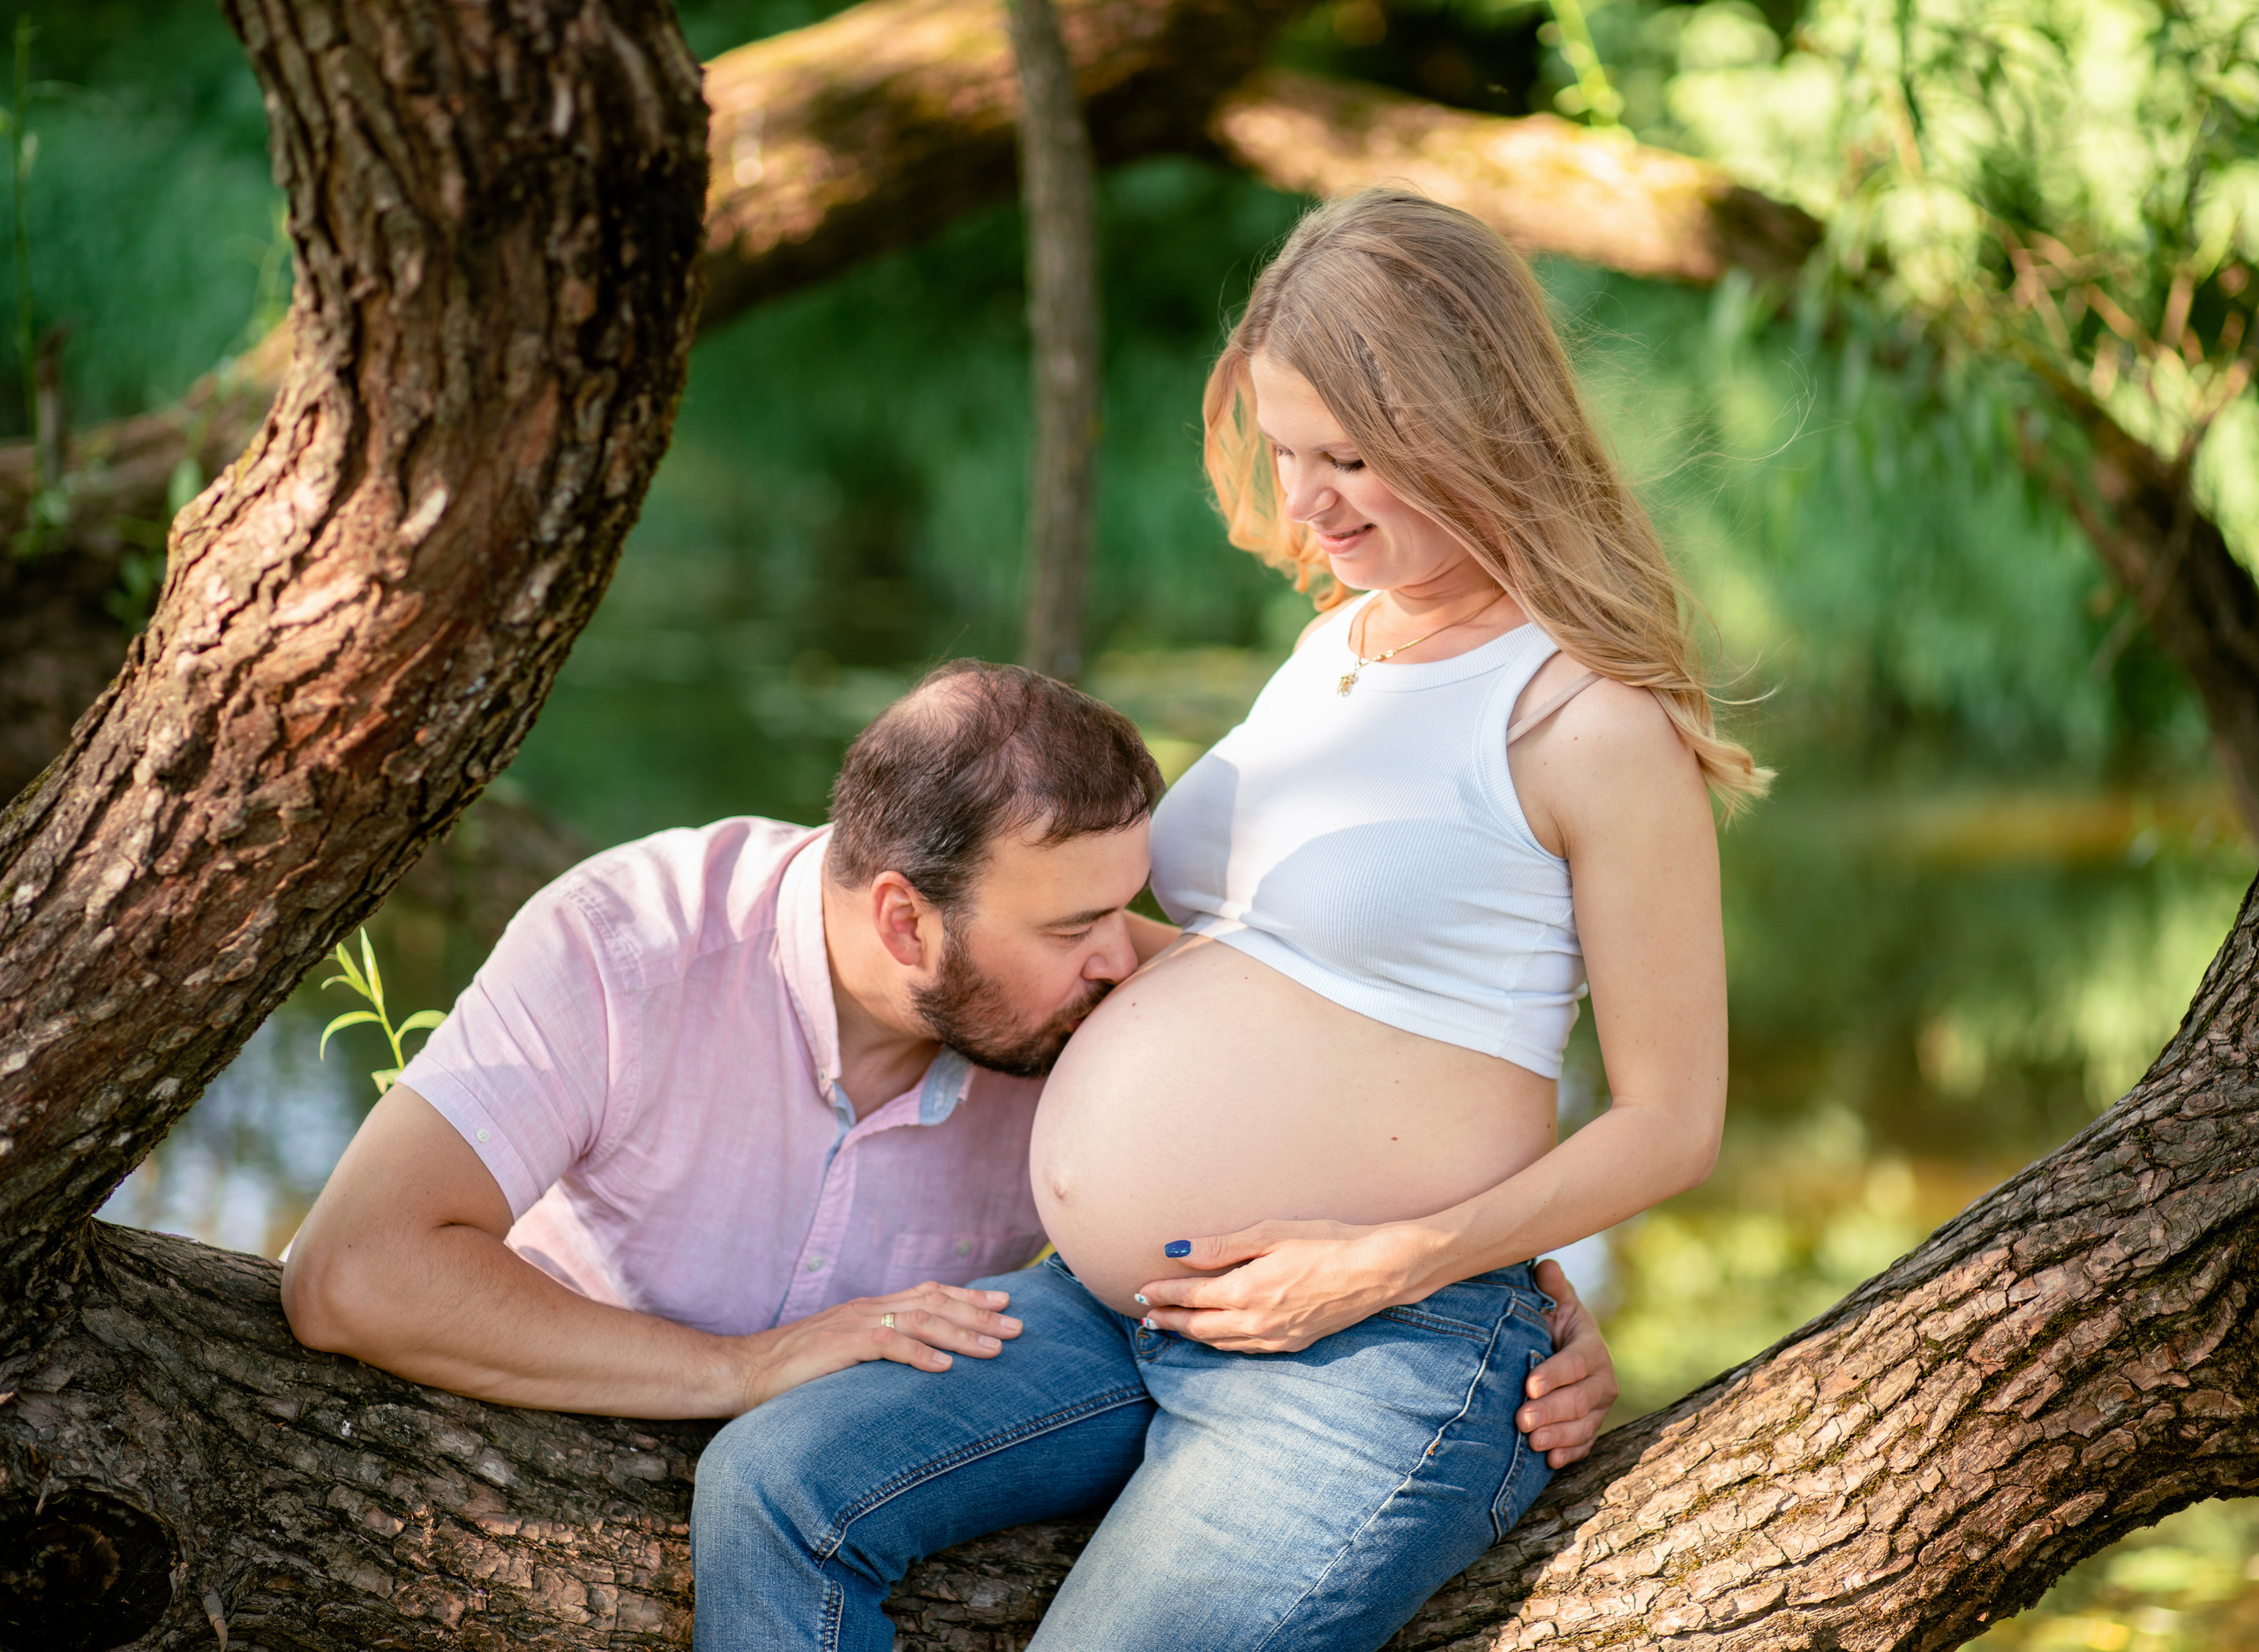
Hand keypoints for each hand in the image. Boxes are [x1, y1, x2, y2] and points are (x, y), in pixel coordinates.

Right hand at [736, 1281, 1021, 1412]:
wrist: (742, 1371)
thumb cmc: (792, 1370)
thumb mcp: (843, 1353)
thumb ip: (876, 1350)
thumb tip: (916, 1363)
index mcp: (869, 1307)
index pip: (929, 1294)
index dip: (968, 1296)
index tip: (1004, 1302)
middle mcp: (867, 1308)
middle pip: (935, 1303)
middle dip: (980, 1314)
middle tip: (1018, 1326)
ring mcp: (854, 1324)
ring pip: (920, 1320)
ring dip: (962, 1334)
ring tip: (995, 1348)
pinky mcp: (840, 1345)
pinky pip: (888, 1345)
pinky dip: (920, 1353)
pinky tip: (945, 1367)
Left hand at [1132, 1220, 1422, 1352]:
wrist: (1376, 1272)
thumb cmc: (1325, 1242)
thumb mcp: (1270, 1233)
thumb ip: (1220, 1246)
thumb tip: (1177, 1251)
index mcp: (1246, 1290)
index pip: (1191, 1295)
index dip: (1163, 1293)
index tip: (1142, 1290)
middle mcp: (1255, 1321)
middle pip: (1198, 1326)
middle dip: (1169, 1320)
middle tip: (1145, 1315)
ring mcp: (1275, 1337)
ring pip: (1220, 1342)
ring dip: (1192, 1335)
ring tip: (1173, 1328)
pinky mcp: (1293, 1344)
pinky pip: (1245, 1349)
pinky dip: (1221, 1343)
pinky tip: (1218, 1338)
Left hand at [1517, 1258, 1618, 1467]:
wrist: (1559, 1350)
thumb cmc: (1551, 1322)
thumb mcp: (1554, 1302)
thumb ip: (1551, 1286)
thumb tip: (1545, 1267)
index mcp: (1591, 1348)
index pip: (1576, 1363)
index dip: (1554, 1374)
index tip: (1529, 1384)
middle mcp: (1602, 1381)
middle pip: (1579, 1400)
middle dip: (1550, 1411)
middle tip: (1522, 1420)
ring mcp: (1597, 1409)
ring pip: (1582, 1427)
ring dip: (1557, 1436)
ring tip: (1531, 1443)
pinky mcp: (1589, 1429)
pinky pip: (1583, 1446)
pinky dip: (1568, 1454)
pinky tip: (1549, 1461)